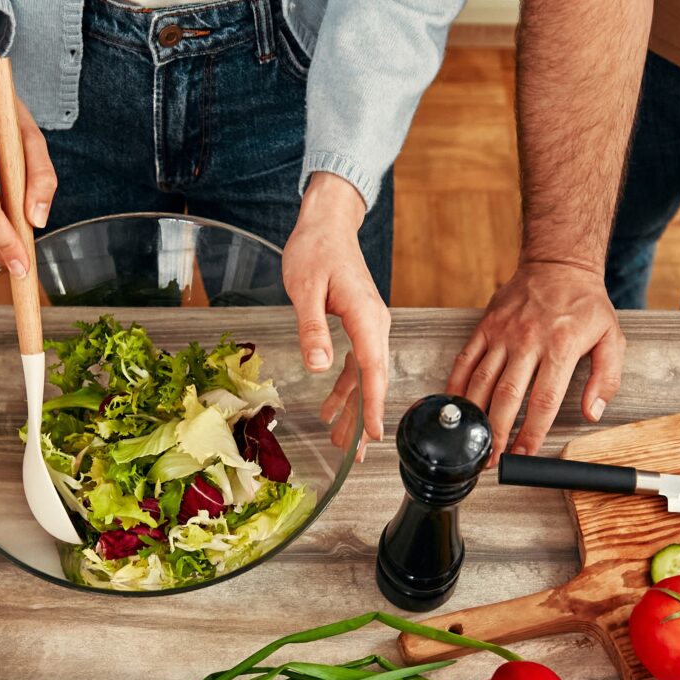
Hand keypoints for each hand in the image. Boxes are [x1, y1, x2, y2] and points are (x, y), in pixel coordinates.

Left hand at [287, 173, 387, 457]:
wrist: (327, 224)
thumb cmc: (315, 250)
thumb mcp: (305, 288)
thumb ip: (312, 328)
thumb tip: (319, 365)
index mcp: (366, 317)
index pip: (373, 370)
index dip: (373, 405)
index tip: (373, 435)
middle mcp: (374, 324)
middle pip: (373, 379)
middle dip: (365, 418)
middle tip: (356, 455)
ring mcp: (369, 325)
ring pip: (365, 376)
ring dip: (354, 408)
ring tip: (341, 440)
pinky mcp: (359, 324)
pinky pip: (357, 363)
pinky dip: (346, 388)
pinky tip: (333, 408)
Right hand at [449, 260, 622, 459]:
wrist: (559, 265)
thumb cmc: (585, 304)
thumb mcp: (611, 339)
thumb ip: (606, 378)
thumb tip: (593, 412)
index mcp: (560, 348)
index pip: (543, 400)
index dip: (532, 432)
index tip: (524, 453)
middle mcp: (528, 341)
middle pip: (507, 396)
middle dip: (498, 432)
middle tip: (492, 458)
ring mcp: (503, 334)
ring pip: (482, 381)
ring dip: (476, 415)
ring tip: (475, 441)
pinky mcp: (486, 327)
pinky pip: (465, 359)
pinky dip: (456, 384)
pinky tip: (456, 405)